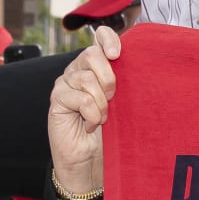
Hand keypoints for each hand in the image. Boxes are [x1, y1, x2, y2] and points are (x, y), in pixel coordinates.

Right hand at [47, 27, 123, 199]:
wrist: (91, 162)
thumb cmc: (111, 133)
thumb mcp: (123, 104)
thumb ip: (125, 83)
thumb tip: (141, 64)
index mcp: (96, 66)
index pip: (100, 37)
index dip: (108, 38)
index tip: (118, 53)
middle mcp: (78, 70)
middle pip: (91, 54)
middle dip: (108, 77)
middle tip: (113, 99)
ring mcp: (65, 84)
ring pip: (86, 78)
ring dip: (101, 102)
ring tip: (103, 118)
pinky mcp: (57, 100)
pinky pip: (79, 98)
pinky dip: (92, 114)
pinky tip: (92, 125)